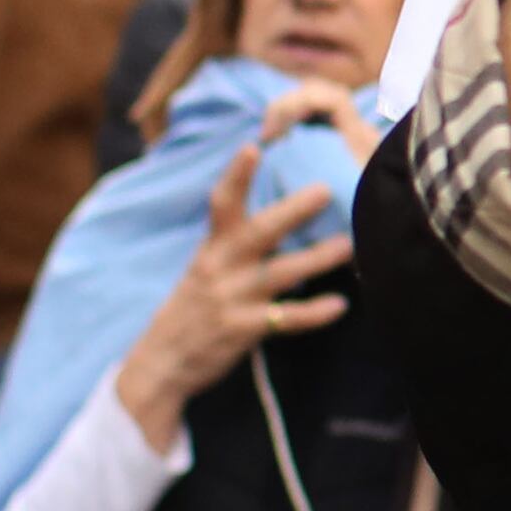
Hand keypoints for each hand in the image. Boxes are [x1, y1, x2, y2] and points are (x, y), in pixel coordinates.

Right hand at [113, 131, 352, 453]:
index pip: (221, 205)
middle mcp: (220, 269)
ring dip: (317, 259)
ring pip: (280, 273)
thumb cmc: (190, 309)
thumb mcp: (204, 270)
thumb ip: (233, 246)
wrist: (162, 363)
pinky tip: (340, 305)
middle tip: (324, 189)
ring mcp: (232, 300)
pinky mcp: (242, 330)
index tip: (252, 147)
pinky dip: (313, 313)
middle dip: (292, 211)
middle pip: (259, 233)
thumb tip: (276, 218)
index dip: (236, 176)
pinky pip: (284, 319)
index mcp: (211, 249)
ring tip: (348, 245)